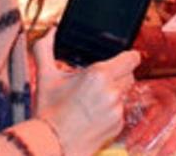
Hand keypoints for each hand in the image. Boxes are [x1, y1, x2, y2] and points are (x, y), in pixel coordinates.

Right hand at [33, 29, 139, 155]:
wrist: (52, 145)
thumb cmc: (48, 112)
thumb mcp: (45, 77)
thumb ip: (45, 49)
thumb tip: (51, 31)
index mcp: (99, 74)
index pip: (131, 59)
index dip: (128, 57)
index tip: (123, 58)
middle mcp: (112, 91)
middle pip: (129, 75)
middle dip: (118, 75)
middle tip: (99, 81)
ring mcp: (117, 110)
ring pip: (125, 93)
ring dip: (114, 93)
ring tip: (92, 100)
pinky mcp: (118, 125)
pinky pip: (121, 111)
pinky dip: (111, 111)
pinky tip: (94, 114)